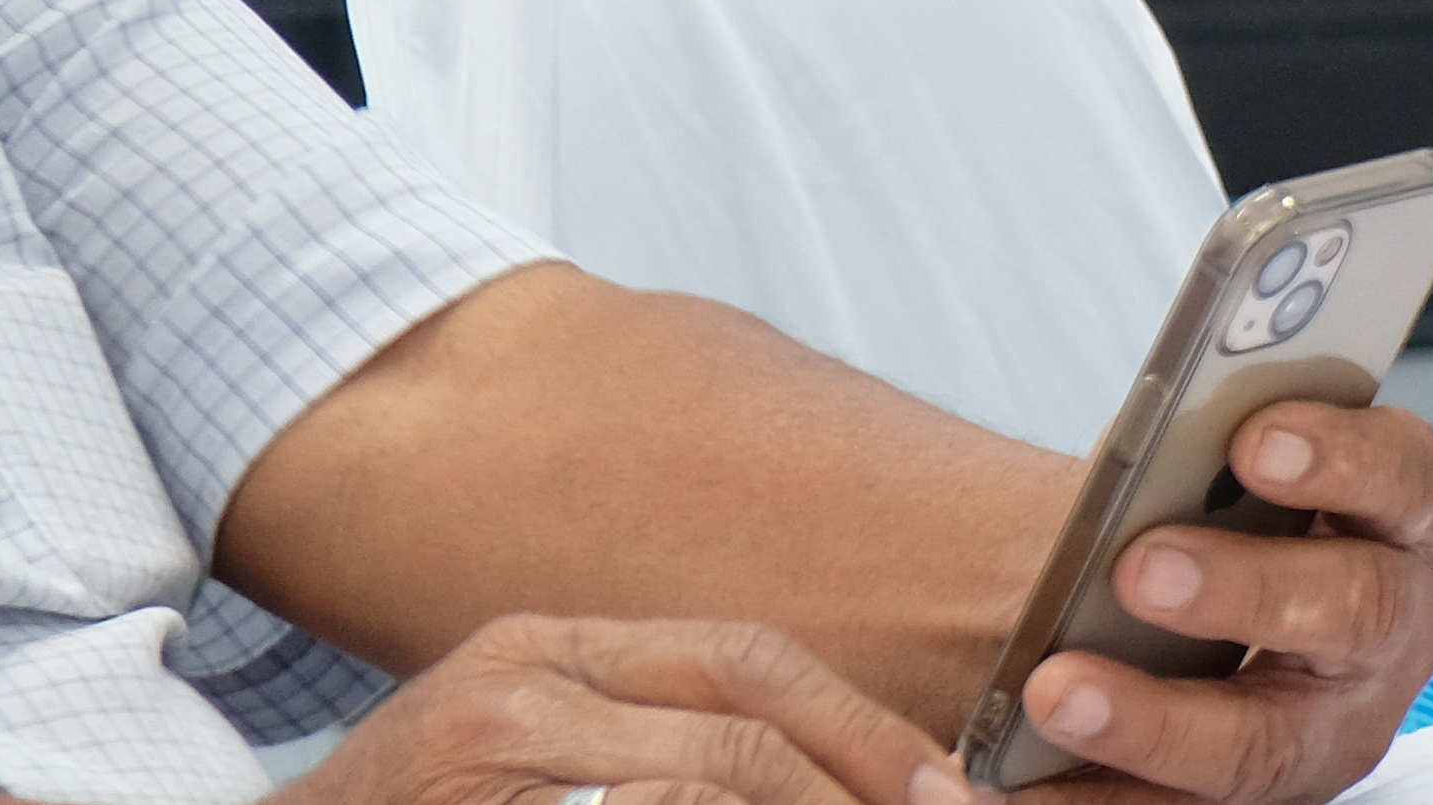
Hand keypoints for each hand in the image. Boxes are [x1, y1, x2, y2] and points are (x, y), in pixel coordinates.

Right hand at [278, 614, 971, 804]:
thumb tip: (830, 773)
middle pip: (744, 721)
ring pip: (709, 785)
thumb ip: (647, 736)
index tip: (941, 779)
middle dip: (858, 779)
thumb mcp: (525, 748)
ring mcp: (491, 758)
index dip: (860, 720)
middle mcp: (519, 686)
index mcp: (546, 647)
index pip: (746, 658)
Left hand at [1019, 403, 1432, 804]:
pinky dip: (1101, 796)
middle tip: (1140, 568)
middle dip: (1245, 590)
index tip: (1252, 440)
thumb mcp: (1231, 477)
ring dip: (1156, 720)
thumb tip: (1135, 461)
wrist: (1209, 625)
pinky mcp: (1267, 793)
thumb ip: (1200, 461)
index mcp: (1395, 519)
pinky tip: (1022, 777)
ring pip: (1265, 740)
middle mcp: (1391, 627)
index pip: (1397, 473)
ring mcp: (1334, 726)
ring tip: (1056, 690)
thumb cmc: (1229, 522)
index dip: (1337, 456)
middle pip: (1353, 609)